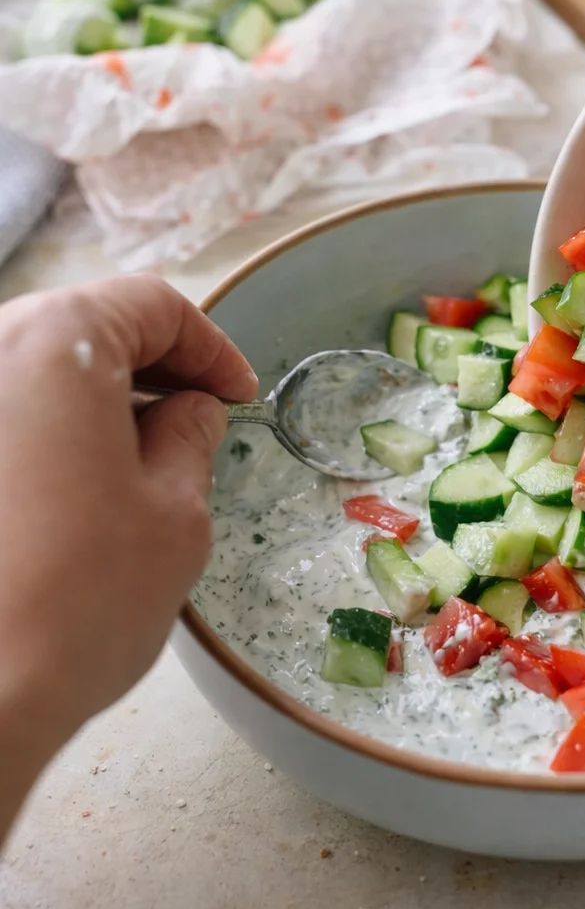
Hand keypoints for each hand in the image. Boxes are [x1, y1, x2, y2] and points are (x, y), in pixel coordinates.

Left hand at [0, 275, 255, 841]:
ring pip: (30, 370)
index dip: (208, 346)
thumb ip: (188, 440)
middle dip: (147, 366)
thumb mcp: (174, 514)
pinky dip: (40, 431)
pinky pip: (2, 415)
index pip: (149, 305)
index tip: (237, 393)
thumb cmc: (78, 602)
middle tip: (196, 419)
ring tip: (137, 462)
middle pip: (79, 327)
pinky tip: (70, 491)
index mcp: (54, 343)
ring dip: (91, 399)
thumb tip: (190, 410)